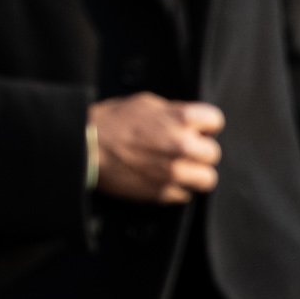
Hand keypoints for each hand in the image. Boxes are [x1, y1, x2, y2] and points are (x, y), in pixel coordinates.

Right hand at [89, 95, 223, 203]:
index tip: (197, 129)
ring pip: (207, 178)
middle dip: (199, 151)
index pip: (216, 121)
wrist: (83, 147)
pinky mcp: (162, 193)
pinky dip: (176, 188)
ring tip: (177, 168)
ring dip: (195, 173)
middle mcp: (183, 146)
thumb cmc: (110, 122)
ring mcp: (174, 172)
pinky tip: (160, 178)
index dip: (205, 125)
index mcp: (181, 118)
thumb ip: (174, 112)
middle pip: (213, 153)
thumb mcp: (145, 103)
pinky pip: (185, 195)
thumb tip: (192, 123)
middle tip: (182, 150)